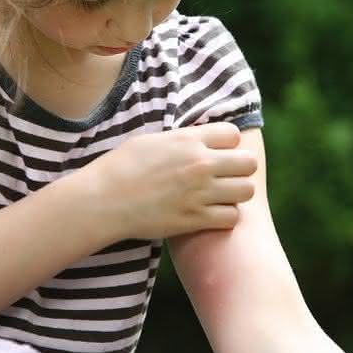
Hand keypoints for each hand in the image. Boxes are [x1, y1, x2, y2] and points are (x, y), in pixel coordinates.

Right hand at [69, 122, 258, 242]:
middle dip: (241, 169)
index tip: (218, 153)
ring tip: (221, 197)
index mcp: (189, 140)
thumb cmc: (121, 168)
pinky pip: (232, 217)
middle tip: (226, 177)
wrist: (103, 200)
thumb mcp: (152, 141)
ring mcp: (200, 192)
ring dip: (237, 194)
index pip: (234, 134)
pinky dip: (225, 217)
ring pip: (246, 190)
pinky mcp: (195, 219)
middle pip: (249, 162)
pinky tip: (211, 214)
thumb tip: (200, 139)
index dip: (228, 144)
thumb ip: (182, 139)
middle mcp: (200, 164)